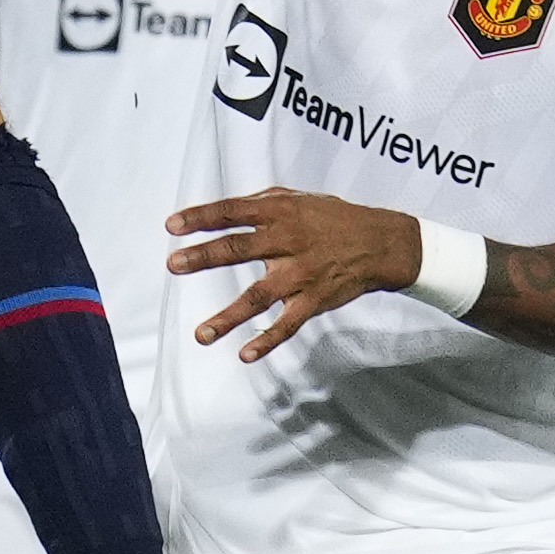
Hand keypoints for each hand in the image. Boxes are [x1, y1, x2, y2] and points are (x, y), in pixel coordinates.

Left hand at [169, 190, 417, 361]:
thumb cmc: (333, 219)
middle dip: (203, 257)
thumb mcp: (297, 199)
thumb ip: (259, 204)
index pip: (232, 213)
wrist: (383, 243)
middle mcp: (288, 242)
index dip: (201, 217)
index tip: (171, 226)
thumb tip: (221, 212)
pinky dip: (267, 341)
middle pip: (239, 249)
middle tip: (173, 265)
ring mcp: (301, 274)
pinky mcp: (314, 300)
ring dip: (228, 317)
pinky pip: (288, 324)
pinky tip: (244, 354)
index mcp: (280, 214)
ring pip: (258, 297)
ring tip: (201, 335)